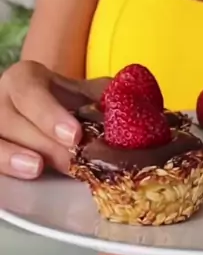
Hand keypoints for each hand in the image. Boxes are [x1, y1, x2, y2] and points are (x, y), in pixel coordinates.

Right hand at [0, 61, 108, 179]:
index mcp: (25, 78)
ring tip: (37, 169)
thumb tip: (136, 108)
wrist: (50, 115)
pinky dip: (2, 165)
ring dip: (11, 156)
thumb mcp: (87, 95)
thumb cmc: (69, 105)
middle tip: (70, 161)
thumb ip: (108, 97)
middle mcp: (2, 98)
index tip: (74, 135)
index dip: (49, 114)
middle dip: (41, 141)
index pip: (29, 90)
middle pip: (9, 118)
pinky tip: (21, 176)